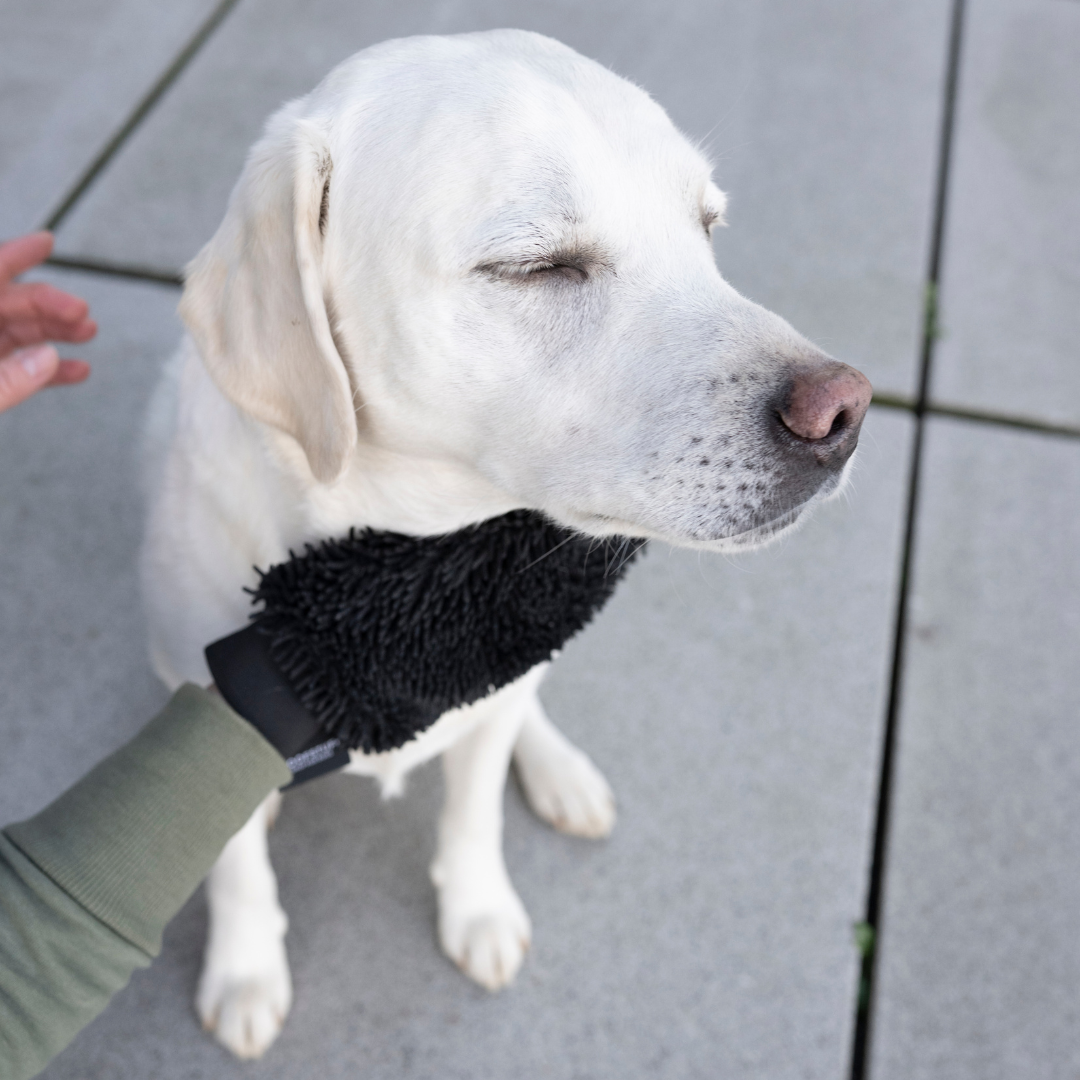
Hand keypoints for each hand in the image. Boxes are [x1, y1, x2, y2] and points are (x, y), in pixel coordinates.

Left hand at [0, 232, 95, 412]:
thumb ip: (6, 380)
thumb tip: (47, 358)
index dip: (15, 255)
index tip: (46, 242)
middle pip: (8, 304)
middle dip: (48, 305)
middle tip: (81, 312)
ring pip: (17, 334)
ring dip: (54, 333)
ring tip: (88, 333)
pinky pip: (19, 369)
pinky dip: (48, 370)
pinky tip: (78, 369)